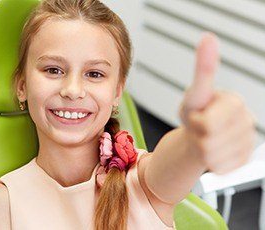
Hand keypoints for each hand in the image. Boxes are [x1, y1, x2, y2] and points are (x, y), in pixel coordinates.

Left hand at [179, 32, 255, 174]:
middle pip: (210, 142)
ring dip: (202, 150)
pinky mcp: (244, 160)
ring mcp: (247, 142)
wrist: (196, 135)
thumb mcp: (195, 93)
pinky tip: (213, 150)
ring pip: (213, 157)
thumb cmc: (195, 113)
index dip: (196, 122)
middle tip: (200, 128)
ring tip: (205, 138)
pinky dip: (210, 162)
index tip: (199, 115)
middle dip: (197, 137)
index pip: (209, 124)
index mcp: (235, 103)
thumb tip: (208, 37)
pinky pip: (220, 168)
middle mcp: (247, 121)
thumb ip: (203, 68)